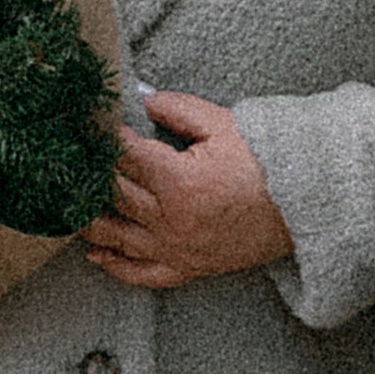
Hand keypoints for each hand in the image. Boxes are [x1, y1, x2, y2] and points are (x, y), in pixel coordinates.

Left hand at [85, 97, 294, 290]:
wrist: (307, 206)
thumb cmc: (269, 163)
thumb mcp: (223, 125)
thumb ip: (177, 109)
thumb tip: (144, 99)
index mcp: (178, 180)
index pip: (125, 155)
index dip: (104, 137)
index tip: (88, 125)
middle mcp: (170, 219)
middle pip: (114, 194)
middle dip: (89, 173)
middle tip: (67, 160)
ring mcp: (177, 247)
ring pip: (117, 236)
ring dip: (89, 220)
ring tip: (67, 204)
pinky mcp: (188, 267)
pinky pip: (142, 274)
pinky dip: (115, 266)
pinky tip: (95, 254)